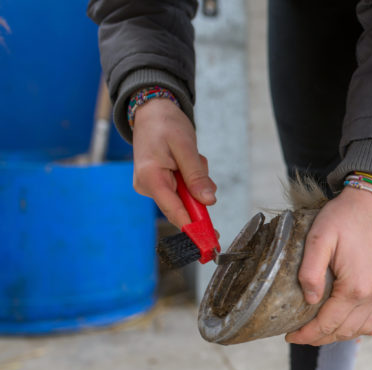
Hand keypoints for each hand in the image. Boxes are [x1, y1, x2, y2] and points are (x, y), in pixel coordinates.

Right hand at [132, 99, 215, 227]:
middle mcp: (147, 187)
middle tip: (199, 164)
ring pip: (186, 197)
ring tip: (190, 156)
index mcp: (150, 178)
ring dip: (195, 180)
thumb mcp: (186, 147)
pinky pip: (183, 189)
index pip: (175, 212)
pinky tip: (187, 160)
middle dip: (198, 191)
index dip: (194, 228)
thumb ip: (196, 177)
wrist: (151, 110)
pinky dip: (191, 177)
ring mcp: (152, 186)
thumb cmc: (165, 124)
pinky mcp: (158, 184)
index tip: (210, 242)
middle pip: (183, 206)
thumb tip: (209, 202)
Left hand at [286, 186, 371, 344]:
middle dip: (320, 337)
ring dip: (341, 334)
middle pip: (345, 330)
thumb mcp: (318, 238)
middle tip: (301, 334)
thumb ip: (310, 272)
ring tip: (322, 330)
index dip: (307, 334)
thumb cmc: (345, 216)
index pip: (327, 324)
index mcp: (354, 287)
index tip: (290, 336)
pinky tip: (352, 325)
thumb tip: (309, 300)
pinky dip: (366, 327)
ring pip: (363, 329)